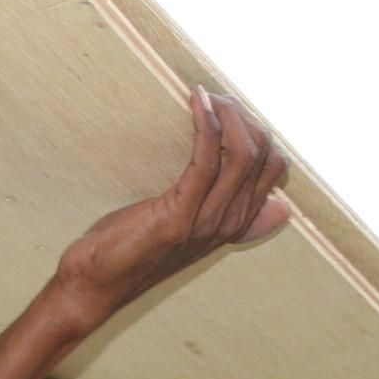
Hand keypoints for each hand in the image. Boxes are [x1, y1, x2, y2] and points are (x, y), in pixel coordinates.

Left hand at [49, 92, 291, 317]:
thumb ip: (232, 217)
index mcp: (236, 224)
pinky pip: (207, 160)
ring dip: (228, 113)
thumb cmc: (134, 248)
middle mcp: (228, 223)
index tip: (227, 107)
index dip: (257, 128)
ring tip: (207, 95)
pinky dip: (205, 123)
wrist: (96, 283)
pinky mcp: (179, 217)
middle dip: (243, 114)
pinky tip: (196, 101)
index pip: (274, 166)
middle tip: (215, 96)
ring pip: (242, 153)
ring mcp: (206, 222)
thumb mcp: (191, 230)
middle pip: (262, 153)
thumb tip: (282, 208)